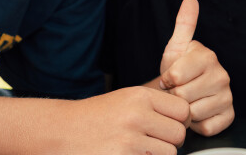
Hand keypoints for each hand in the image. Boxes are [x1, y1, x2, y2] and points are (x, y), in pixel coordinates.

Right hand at [65, 86, 190, 154]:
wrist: (61, 131)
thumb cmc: (94, 117)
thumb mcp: (125, 100)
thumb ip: (154, 106)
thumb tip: (184, 118)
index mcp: (139, 96)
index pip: (183, 110)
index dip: (179, 120)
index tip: (168, 125)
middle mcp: (137, 116)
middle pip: (179, 134)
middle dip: (170, 141)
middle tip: (152, 141)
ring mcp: (129, 141)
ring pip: (169, 154)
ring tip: (138, 149)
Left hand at [159, 0, 233, 136]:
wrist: (186, 91)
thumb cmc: (179, 68)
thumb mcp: (176, 46)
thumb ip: (184, 24)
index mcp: (207, 56)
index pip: (176, 76)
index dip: (167, 80)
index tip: (169, 77)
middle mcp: (222, 75)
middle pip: (184, 96)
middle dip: (175, 96)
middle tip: (178, 90)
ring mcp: (227, 96)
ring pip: (194, 113)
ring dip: (185, 111)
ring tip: (187, 99)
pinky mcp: (229, 115)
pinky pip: (206, 127)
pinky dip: (198, 124)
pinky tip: (198, 111)